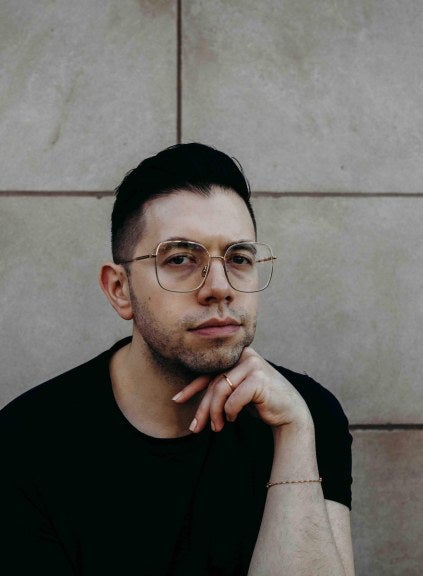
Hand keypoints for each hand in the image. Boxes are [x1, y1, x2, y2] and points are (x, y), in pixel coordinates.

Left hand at [173, 347, 312, 432]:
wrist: (290, 412)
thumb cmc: (260, 402)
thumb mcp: (235, 391)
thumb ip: (219, 386)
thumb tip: (182, 395)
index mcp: (237, 355)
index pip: (208, 371)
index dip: (191, 387)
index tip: (176, 400)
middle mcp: (244, 355)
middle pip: (213, 382)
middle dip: (203, 408)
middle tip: (195, 428)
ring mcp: (252, 364)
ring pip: (220, 389)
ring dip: (215, 413)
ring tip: (216, 428)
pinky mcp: (259, 378)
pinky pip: (234, 398)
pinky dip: (230, 412)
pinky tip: (232, 419)